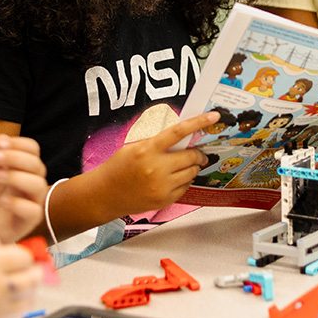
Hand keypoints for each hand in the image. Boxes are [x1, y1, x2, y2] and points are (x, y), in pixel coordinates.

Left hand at [0, 135, 47, 243]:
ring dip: (17, 177)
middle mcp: (33, 181)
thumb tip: (2, 138)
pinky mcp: (31, 219)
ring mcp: (34, 200)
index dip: (18, 144)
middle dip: (15, 158)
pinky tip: (2, 201)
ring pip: (38, 185)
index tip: (0, 145)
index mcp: (24, 167)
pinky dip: (17, 204)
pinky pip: (33, 210)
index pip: (32, 149)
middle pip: (36, 164)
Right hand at [0, 232, 42, 317]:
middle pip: (32, 279)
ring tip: (17, 286)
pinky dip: (15, 311)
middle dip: (33, 271)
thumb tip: (4, 246)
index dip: (23, 254)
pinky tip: (3, 304)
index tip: (18, 256)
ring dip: (28, 292)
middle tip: (28, 270)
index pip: (24, 257)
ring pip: (29, 301)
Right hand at [94, 111, 216, 217]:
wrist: (104, 195)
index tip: (212, 117)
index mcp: (147, 150)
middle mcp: (156, 168)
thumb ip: (157, 142)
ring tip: (185, 166)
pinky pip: (185, 187)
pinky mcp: (164, 200)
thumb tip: (182, 137)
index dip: (198, 122)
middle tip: (198, 153)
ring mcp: (161, 186)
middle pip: (190, 156)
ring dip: (192, 167)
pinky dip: (185, 181)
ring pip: (191, 173)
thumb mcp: (134, 147)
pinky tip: (174, 179)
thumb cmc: (118, 168)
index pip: (178, 132)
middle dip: (198, 153)